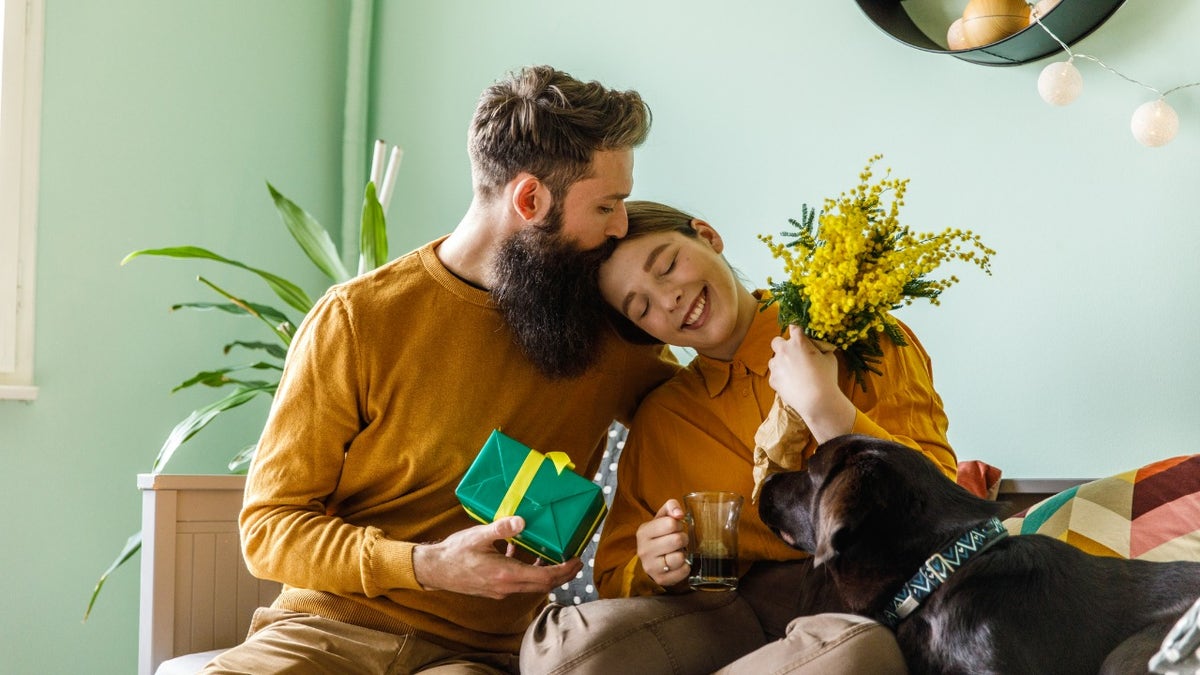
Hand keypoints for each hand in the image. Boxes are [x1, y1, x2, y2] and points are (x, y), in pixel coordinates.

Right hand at [413, 516, 582, 598]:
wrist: (435, 570)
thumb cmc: (455, 553)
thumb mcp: (479, 536)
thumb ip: (501, 528)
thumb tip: (522, 521)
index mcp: (505, 574)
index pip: (544, 577)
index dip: (564, 570)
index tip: (576, 560)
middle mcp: (506, 586)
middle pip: (543, 585)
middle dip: (562, 574)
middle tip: (575, 561)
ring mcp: (500, 590)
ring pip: (532, 585)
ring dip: (546, 573)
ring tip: (557, 557)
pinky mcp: (495, 589)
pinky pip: (519, 582)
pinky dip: (528, 571)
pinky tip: (522, 553)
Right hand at [636, 500, 689, 587]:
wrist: (651, 560)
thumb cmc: (659, 535)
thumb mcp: (661, 518)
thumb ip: (671, 507)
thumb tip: (679, 513)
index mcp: (643, 532)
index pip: (670, 523)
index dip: (678, 524)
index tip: (675, 528)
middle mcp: (644, 550)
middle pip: (677, 540)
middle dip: (683, 538)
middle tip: (678, 540)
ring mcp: (651, 567)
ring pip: (680, 557)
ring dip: (683, 553)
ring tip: (676, 552)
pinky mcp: (661, 579)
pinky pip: (683, 571)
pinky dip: (685, 566)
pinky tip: (678, 563)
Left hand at [768, 329, 854, 442]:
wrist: (817, 400)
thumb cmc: (826, 378)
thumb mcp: (830, 358)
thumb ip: (821, 348)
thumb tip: (819, 346)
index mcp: (798, 342)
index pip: (794, 327)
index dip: (797, 331)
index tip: (799, 335)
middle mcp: (784, 350)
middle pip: (776, 341)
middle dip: (783, 345)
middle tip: (793, 355)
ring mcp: (776, 365)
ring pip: (774, 359)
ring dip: (781, 363)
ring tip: (794, 373)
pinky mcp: (772, 379)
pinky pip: (775, 375)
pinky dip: (781, 377)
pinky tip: (792, 384)